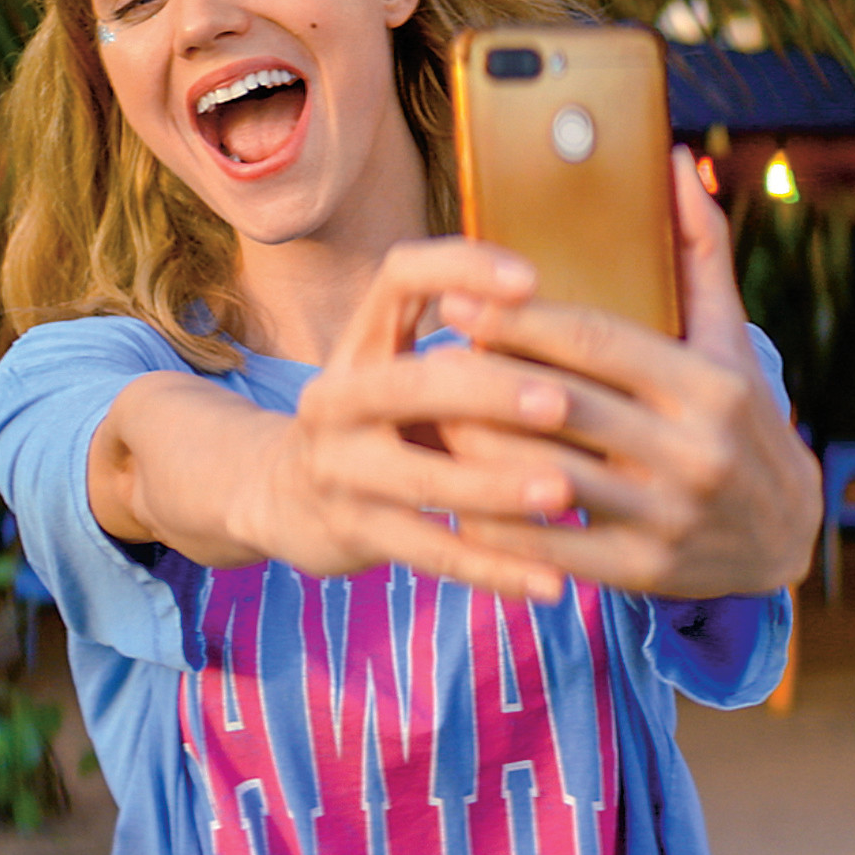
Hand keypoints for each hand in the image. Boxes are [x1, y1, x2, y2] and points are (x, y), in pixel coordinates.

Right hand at [247, 238, 572, 599]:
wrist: (282, 497)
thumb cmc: (378, 423)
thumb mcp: (400, 371)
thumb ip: (466, 348)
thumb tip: (572, 327)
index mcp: (359, 342)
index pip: (399, 277)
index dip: (461, 269)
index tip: (531, 281)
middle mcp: (336, 398)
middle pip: (412, 382)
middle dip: (491, 391)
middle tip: (562, 402)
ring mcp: (338, 469)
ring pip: (423, 479)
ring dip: (497, 486)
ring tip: (565, 492)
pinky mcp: (352, 531)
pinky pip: (431, 553)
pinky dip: (494, 571)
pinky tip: (550, 586)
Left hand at [434, 147, 822, 597]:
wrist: (787, 535)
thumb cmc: (742, 419)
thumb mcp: (730, 339)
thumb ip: (699, 253)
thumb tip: (677, 163)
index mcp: (710, 385)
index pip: (595, 340)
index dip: (517, 318)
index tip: (454, 298)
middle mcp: (694, 451)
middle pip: (560, 405)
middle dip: (483, 377)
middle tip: (424, 353)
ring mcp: (669, 517)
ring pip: (544, 475)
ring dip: (476, 446)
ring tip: (427, 415)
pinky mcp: (644, 571)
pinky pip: (548, 543)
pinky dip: (494, 519)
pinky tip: (453, 493)